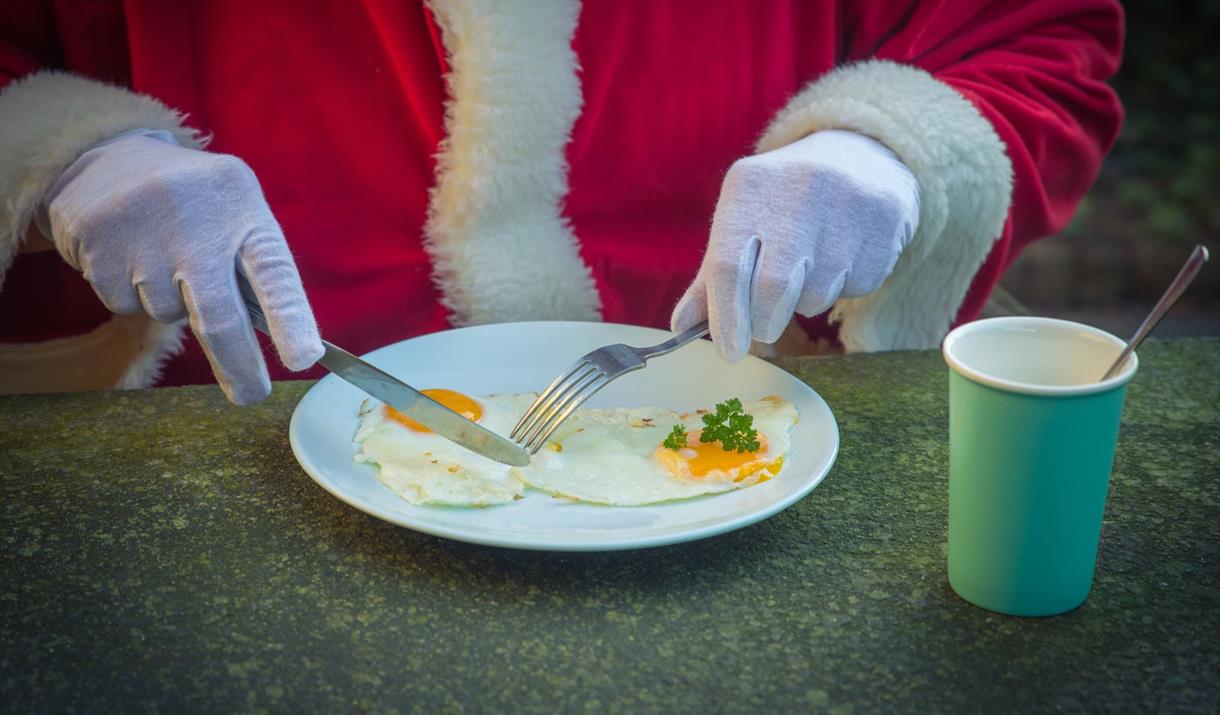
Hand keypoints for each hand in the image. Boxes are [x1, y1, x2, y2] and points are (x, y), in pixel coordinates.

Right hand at [44, 133, 323, 403]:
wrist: (109, 156)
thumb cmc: (196, 202)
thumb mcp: (238, 211)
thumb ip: (255, 268)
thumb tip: (280, 342)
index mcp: (244, 212)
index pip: (273, 273)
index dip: (290, 319)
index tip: (304, 360)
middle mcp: (196, 223)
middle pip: (219, 317)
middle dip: (238, 365)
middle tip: (251, 396)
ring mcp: (142, 233)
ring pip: (167, 313)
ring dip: (171, 304)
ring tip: (163, 256)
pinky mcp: (96, 242)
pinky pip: (123, 303)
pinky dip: (130, 292)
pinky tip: (129, 253)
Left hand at [672, 130, 919, 360]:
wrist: (858, 156)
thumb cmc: (784, 202)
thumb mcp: (741, 220)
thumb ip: (711, 276)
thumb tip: (681, 327)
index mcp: (750, 186)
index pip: (728, 267)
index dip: (726, 318)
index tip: (729, 351)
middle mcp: (799, 189)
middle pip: (773, 288)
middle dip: (764, 322)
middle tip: (763, 329)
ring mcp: (847, 204)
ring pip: (816, 295)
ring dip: (805, 301)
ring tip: (807, 270)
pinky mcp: (885, 223)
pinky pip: (856, 287)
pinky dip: (842, 287)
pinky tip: (841, 256)